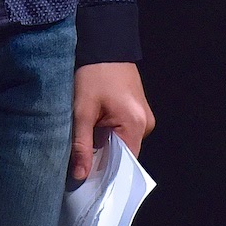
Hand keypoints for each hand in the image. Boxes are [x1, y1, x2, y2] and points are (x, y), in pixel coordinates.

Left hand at [70, 61, 152, 182]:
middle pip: (124, 155)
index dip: (105, 174)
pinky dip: (109, 134)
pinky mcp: (138, 111)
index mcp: (136, 124)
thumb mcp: (82, 110)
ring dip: (104, 146)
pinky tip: (95, 128)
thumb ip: (81, 145)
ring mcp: (144, 116)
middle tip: (79, 161)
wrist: (105, 44)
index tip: (86, 181)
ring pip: (122, 144)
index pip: (124, 164)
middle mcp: (146, 123)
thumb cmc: (93, 73)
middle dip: (102, 159)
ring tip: (86, 140)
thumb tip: (80, 176)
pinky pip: (124, 132)